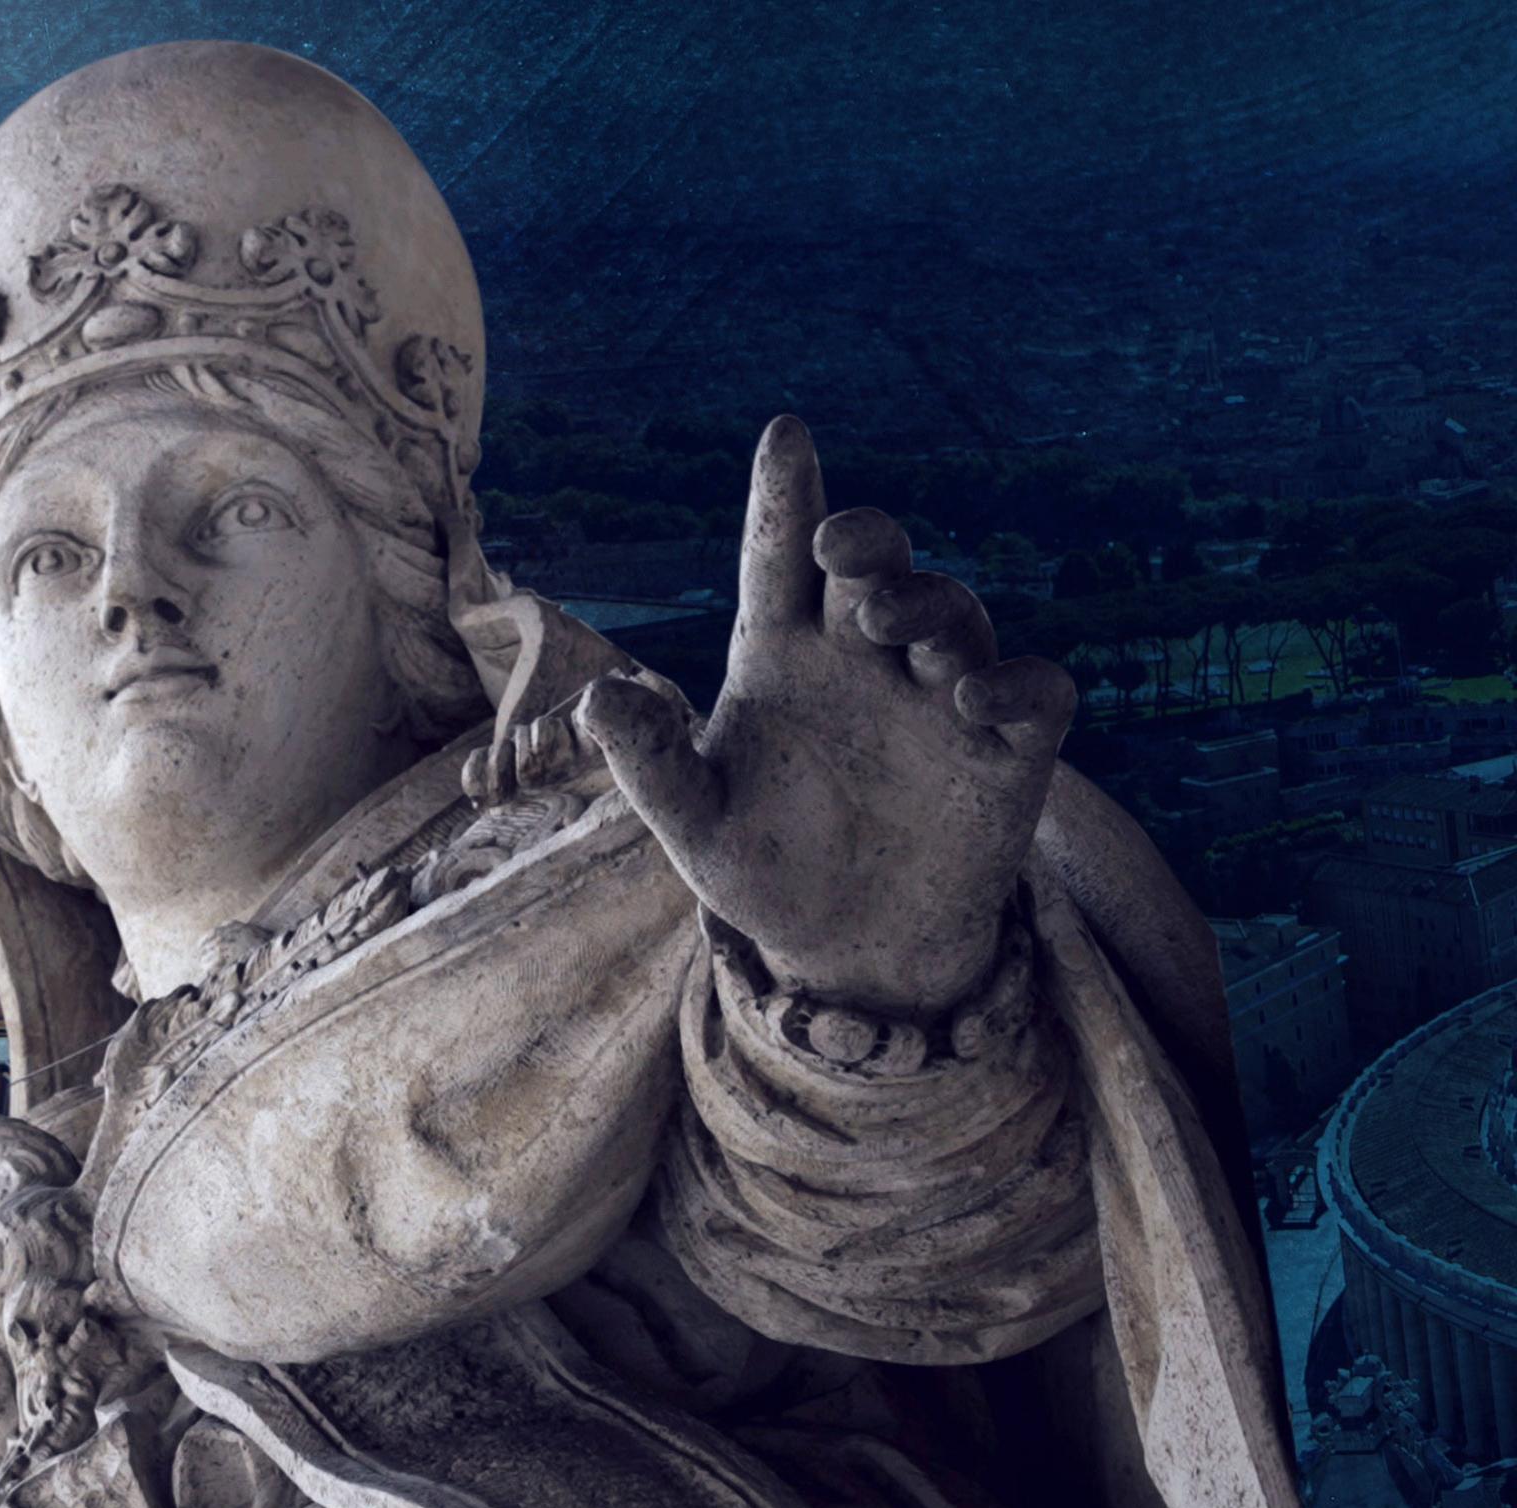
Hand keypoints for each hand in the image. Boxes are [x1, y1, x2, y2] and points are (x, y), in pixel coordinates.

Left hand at [575, 415, 1073, 1016]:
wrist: (845, 951)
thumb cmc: (762, 868)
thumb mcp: (692, 824)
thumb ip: (649, 762)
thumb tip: (596, 697)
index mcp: (783, 655)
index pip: (781, 558)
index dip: (785, 496)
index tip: (786, 435)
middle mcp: (865, 659)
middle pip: (876, 570)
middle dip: (870, 544)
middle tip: (844, 548)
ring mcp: (940, 697)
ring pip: (954, 615)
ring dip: (929, 608)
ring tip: (892, 626)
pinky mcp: (1007, 750)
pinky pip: (1033, 693)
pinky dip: (1014, 685)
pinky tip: (972, 699)